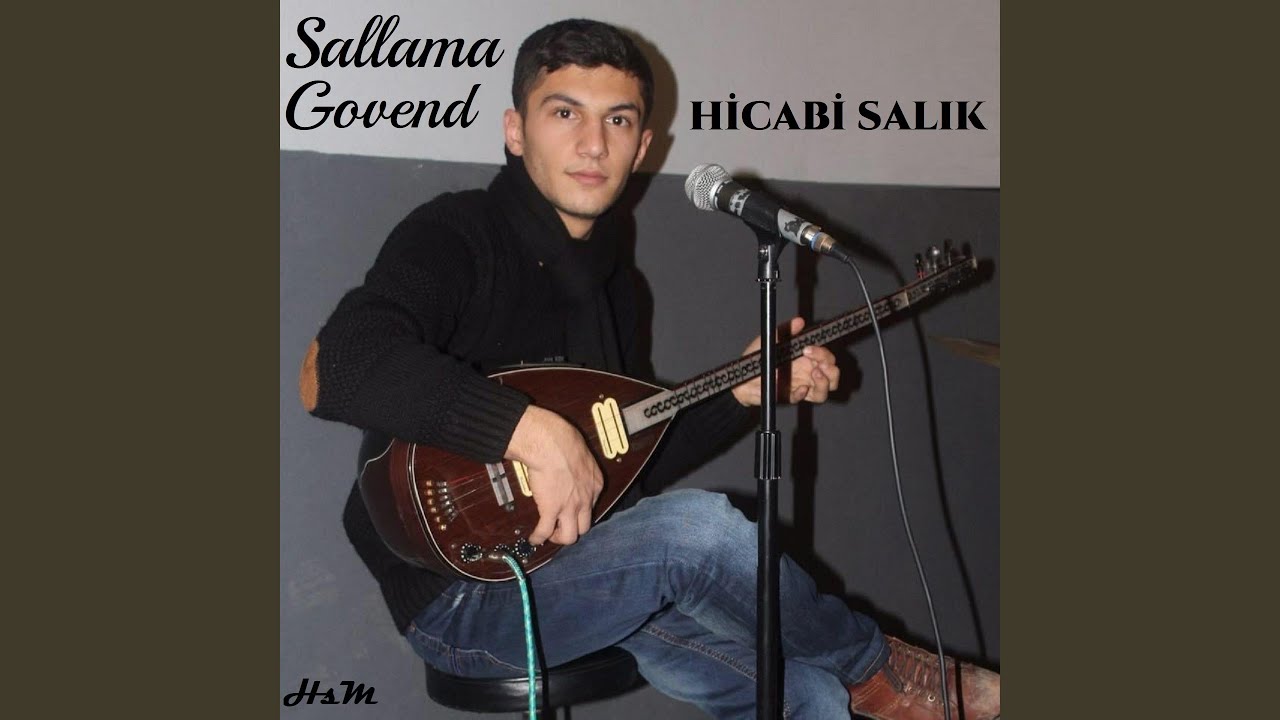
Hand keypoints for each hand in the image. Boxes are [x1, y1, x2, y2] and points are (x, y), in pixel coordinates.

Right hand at [505, 405, 603, 545]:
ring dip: (559, 537)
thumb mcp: (580, 452)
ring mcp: (570, 507)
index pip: (592, 506)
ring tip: (549, 535)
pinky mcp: (551, 510)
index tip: (572, 511)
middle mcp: (586, 499)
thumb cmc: (563, 440)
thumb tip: (567, 463)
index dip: (580, 511)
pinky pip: (545, 531)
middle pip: (584, 526)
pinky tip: (533, 539)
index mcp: (595, 484)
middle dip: (573, 529)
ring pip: (569, 536)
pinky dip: (538, 537)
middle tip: (561, 527)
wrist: (551, 444)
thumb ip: (577, 464)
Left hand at [731, 317, 839, 405]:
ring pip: (824, 392)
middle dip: (831, 369)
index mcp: (805, 359)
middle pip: (832, 375)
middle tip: (819, 366)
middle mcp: (806, 373)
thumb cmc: (756, 358)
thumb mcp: (771, 339)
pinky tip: (799, 389)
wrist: (741, 377)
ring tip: (815, 375)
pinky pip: (803, 399)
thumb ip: (786, 330)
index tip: (809, 349)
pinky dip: (803, 394)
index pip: (826, 358)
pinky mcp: (790, 397)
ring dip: (824, 383)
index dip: (824, 354)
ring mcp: (800, 386)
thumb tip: (799, 321)